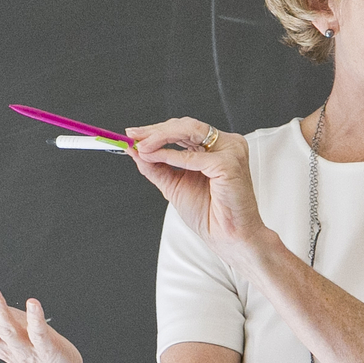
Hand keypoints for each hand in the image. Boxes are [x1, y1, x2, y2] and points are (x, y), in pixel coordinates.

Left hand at [126, 117, 270, 260]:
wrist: (227, 237)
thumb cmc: (209, 214)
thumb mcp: (174, 184)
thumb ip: (156, 166)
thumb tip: (134, 150)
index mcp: (216, 147)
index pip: (183, 129)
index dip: (156, 130)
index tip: (133, 135)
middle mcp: (226, 144)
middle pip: (185, 125)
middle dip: (155, 130)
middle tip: (133, 136)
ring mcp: (230, 151)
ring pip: (189, 130)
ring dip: (160, 137)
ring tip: (141, 146)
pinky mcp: (229, 163)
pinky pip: (193, 155)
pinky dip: (170, 155)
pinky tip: (154, 156)